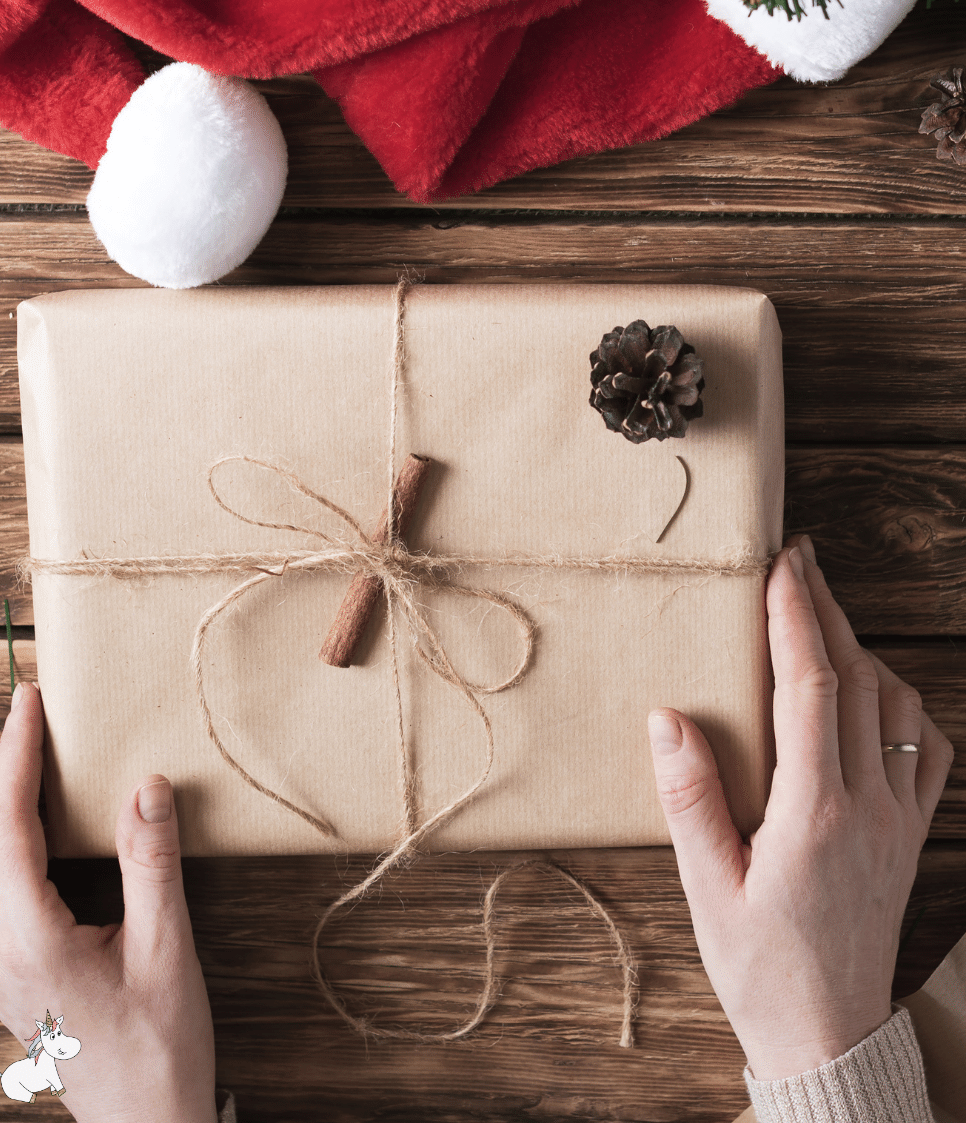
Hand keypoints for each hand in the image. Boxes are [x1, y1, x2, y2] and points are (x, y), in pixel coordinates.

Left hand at [0, 682, 216, 1122]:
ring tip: (34, 752)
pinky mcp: (2, 965)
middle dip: (2, 765)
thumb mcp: (166, 949)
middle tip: (37, 713)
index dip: (15, 756)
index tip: (32, 703)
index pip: (3, 826)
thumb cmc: (157, 1045)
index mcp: (28, 938)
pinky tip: (35, 817)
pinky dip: (2, 833)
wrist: (141, 1122)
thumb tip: (145, 785)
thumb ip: (151, 863)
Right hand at [647, 535, 954, 1081]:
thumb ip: (690, 798)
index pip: (812, 686)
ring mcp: (901, 819)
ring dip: (862, 649)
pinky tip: (876, 694)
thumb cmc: (759, 967)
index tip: (782, 564)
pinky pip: (927, 749)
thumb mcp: (705, 888)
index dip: (797, 615)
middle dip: (826, 609)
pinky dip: (903, 703)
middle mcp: (869, 805)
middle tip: (799, 559)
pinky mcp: (913, 836)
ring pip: (897, 704)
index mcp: (815, 812)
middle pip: (857, 678)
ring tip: (823, 616)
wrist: (828, 1036)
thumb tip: (668, 717)